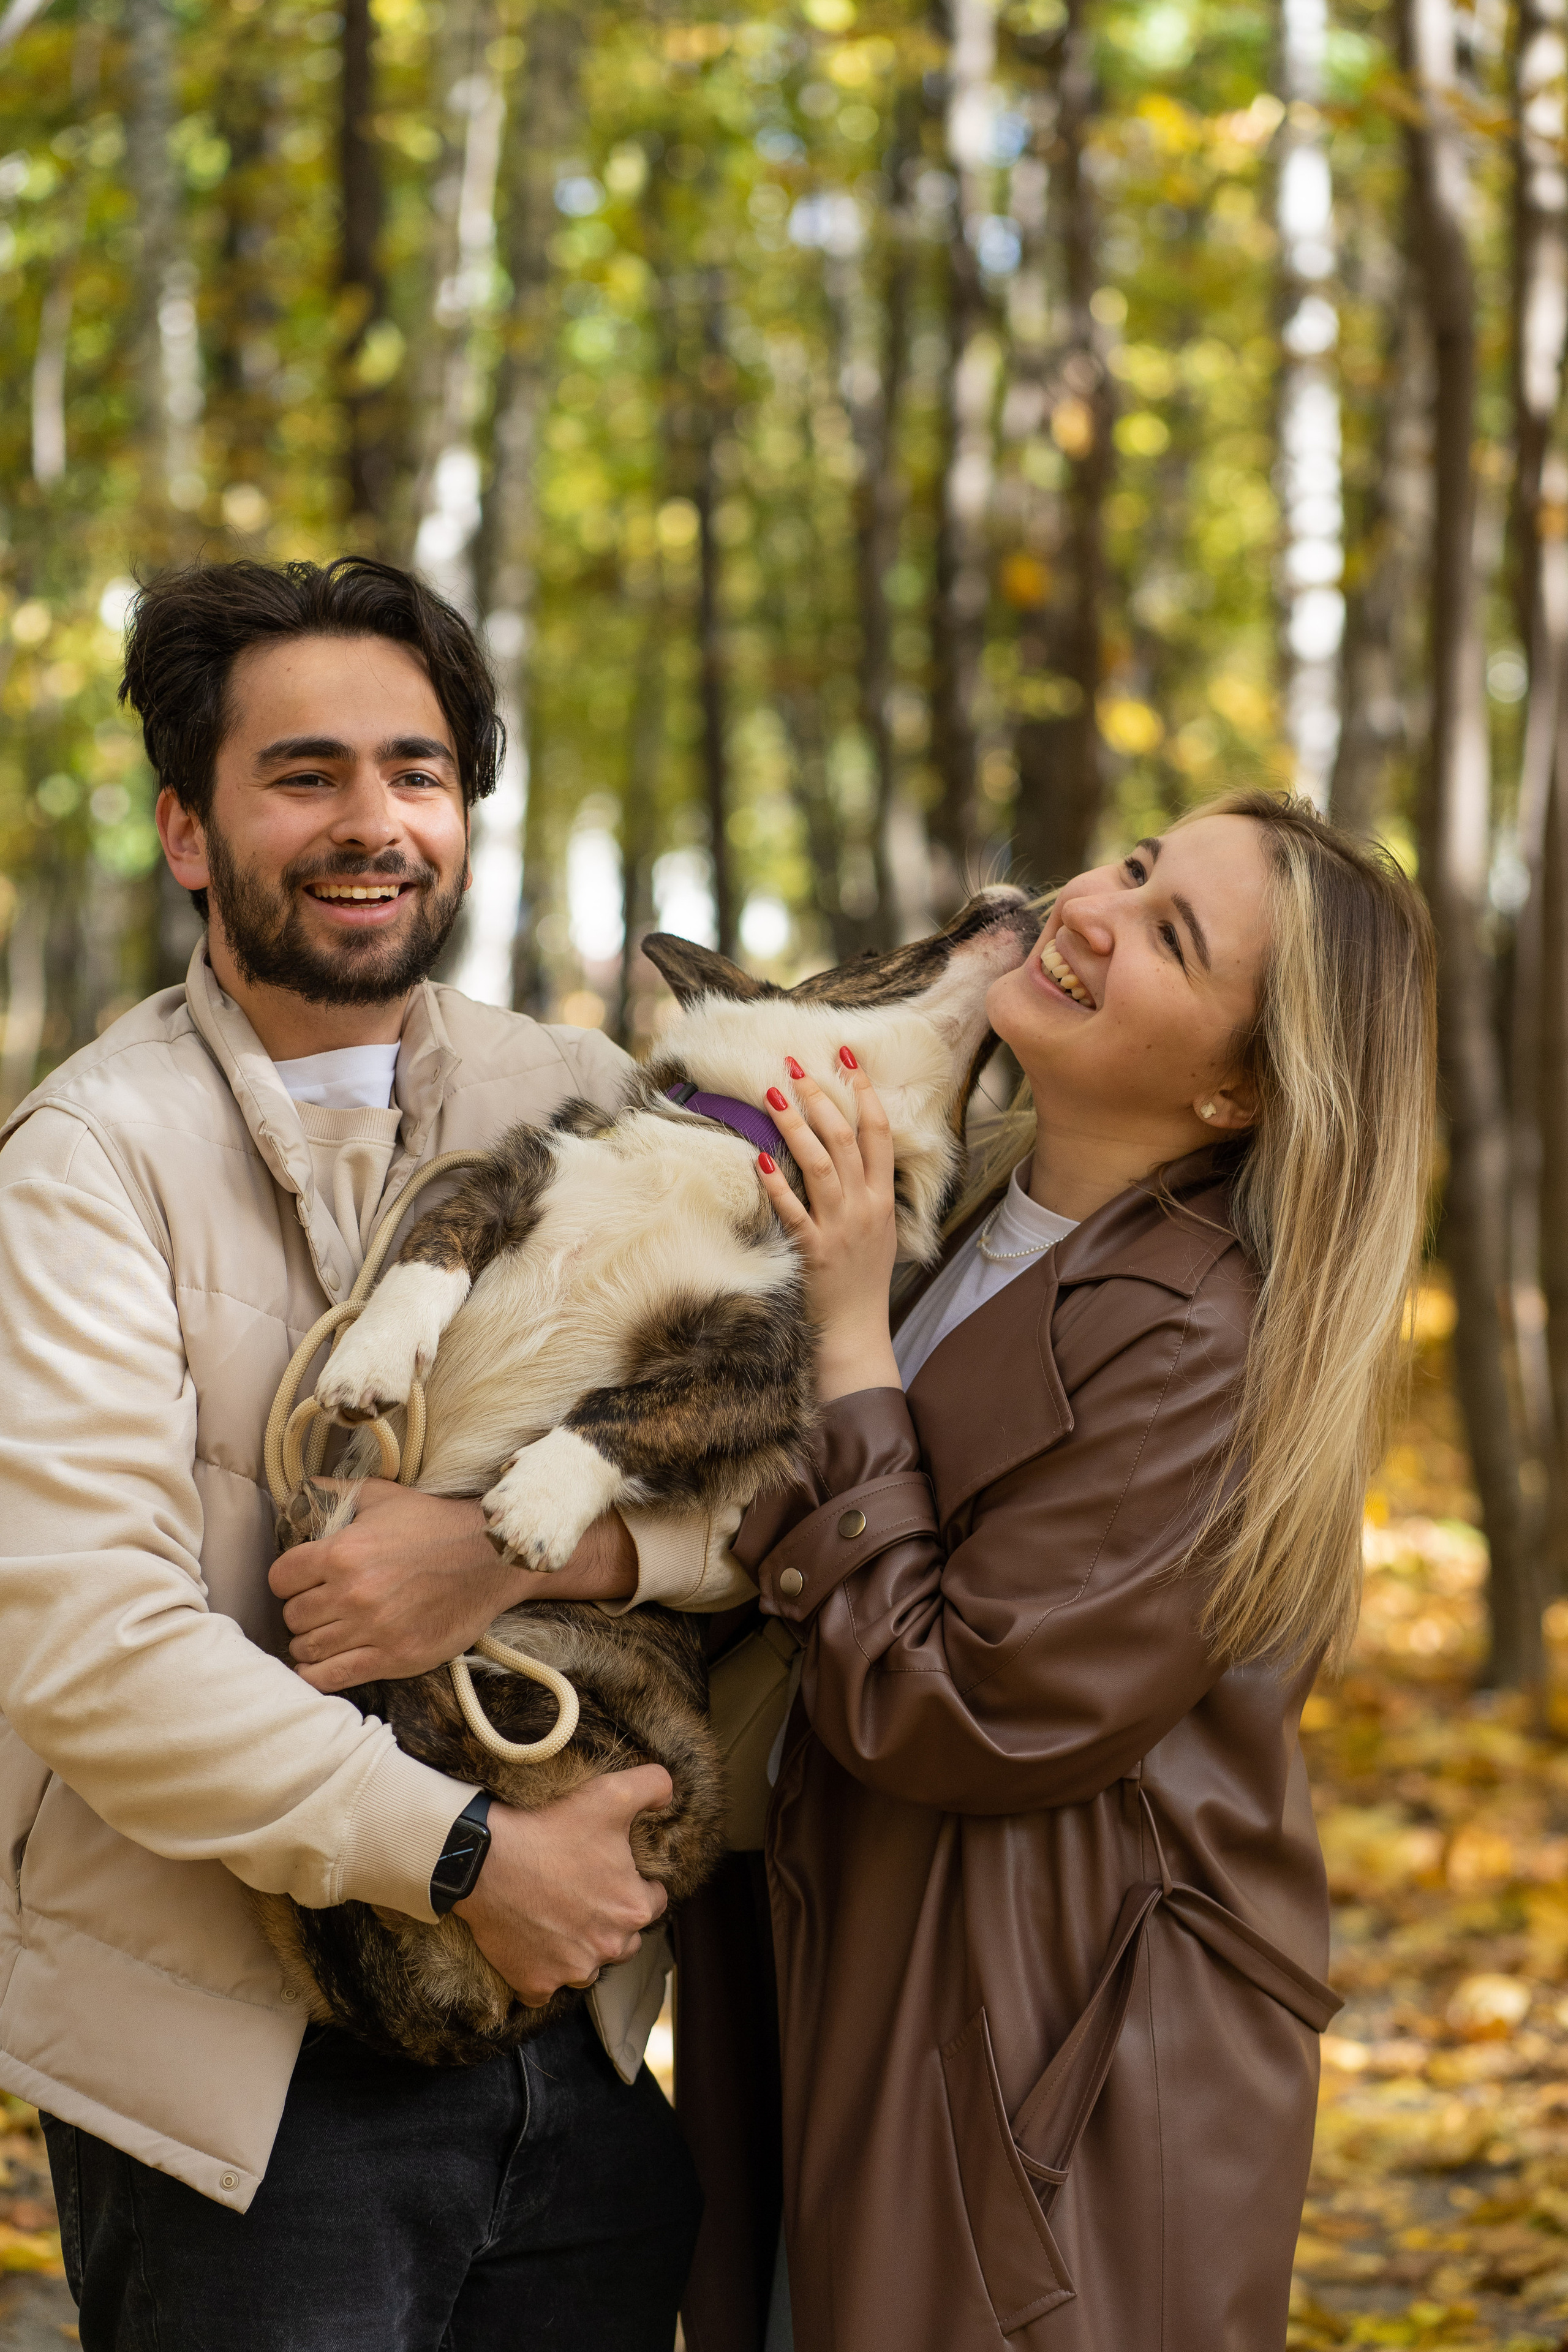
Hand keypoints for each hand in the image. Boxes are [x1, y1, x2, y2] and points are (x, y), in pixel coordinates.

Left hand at [269, 1483, 638, 1689]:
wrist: (493, 1558)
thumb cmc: (436, 1524)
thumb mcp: (385, 1496)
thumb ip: (339, 1492)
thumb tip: (306, 1488)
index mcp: (343, 1551)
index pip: (280, 1579)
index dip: (289, 1581)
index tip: (303, 1582)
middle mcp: (352, 1592)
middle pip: (292, 1616)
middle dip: (302, 1612)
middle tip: (321, 1608)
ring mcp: (373, 1629)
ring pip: (308, 1648)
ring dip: (312, 1642)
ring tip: (327, 1634)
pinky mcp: (394, 1658)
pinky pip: (332, 1678)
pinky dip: (318, 1675)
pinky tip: (321, 1666)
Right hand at [454, 1767, 671, 2003]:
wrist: (482, 1858)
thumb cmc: (548, 1826)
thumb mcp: (610, 1793)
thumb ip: (652, 1786)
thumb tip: (668, 1795)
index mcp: (633, 1909)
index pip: (653, 1901)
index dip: (635, 1882)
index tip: (610, 1869)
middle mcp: (608, 1949)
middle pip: (623, 1939)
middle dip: (610, 1920)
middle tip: (582, 1891)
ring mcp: (570, 1972)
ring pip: (587, 1964)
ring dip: (579, 1947)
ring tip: (556, 1914)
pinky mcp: (534, 1984)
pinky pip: (546, 1986)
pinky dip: (541, 1970)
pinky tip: (530, 1941)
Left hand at [755, 1052, 902, 1401]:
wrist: (858, 1331)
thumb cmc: (863, 1279)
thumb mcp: (878, 1229)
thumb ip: (868, 1190)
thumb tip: (848, 1150)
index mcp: (882, 1198)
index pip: (878, 1133)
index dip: (864, 1092)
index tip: (847, 1058)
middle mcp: (865, 1207)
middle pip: (845, 1139)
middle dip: (821, 1097)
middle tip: (795, 1066)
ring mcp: (839, 1228)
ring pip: (821, 1165)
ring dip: (797, 1126)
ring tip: (773, 1094)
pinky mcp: (813, 1251)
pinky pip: (793, 1211)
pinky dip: (777, 1184)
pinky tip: (758, 1158)